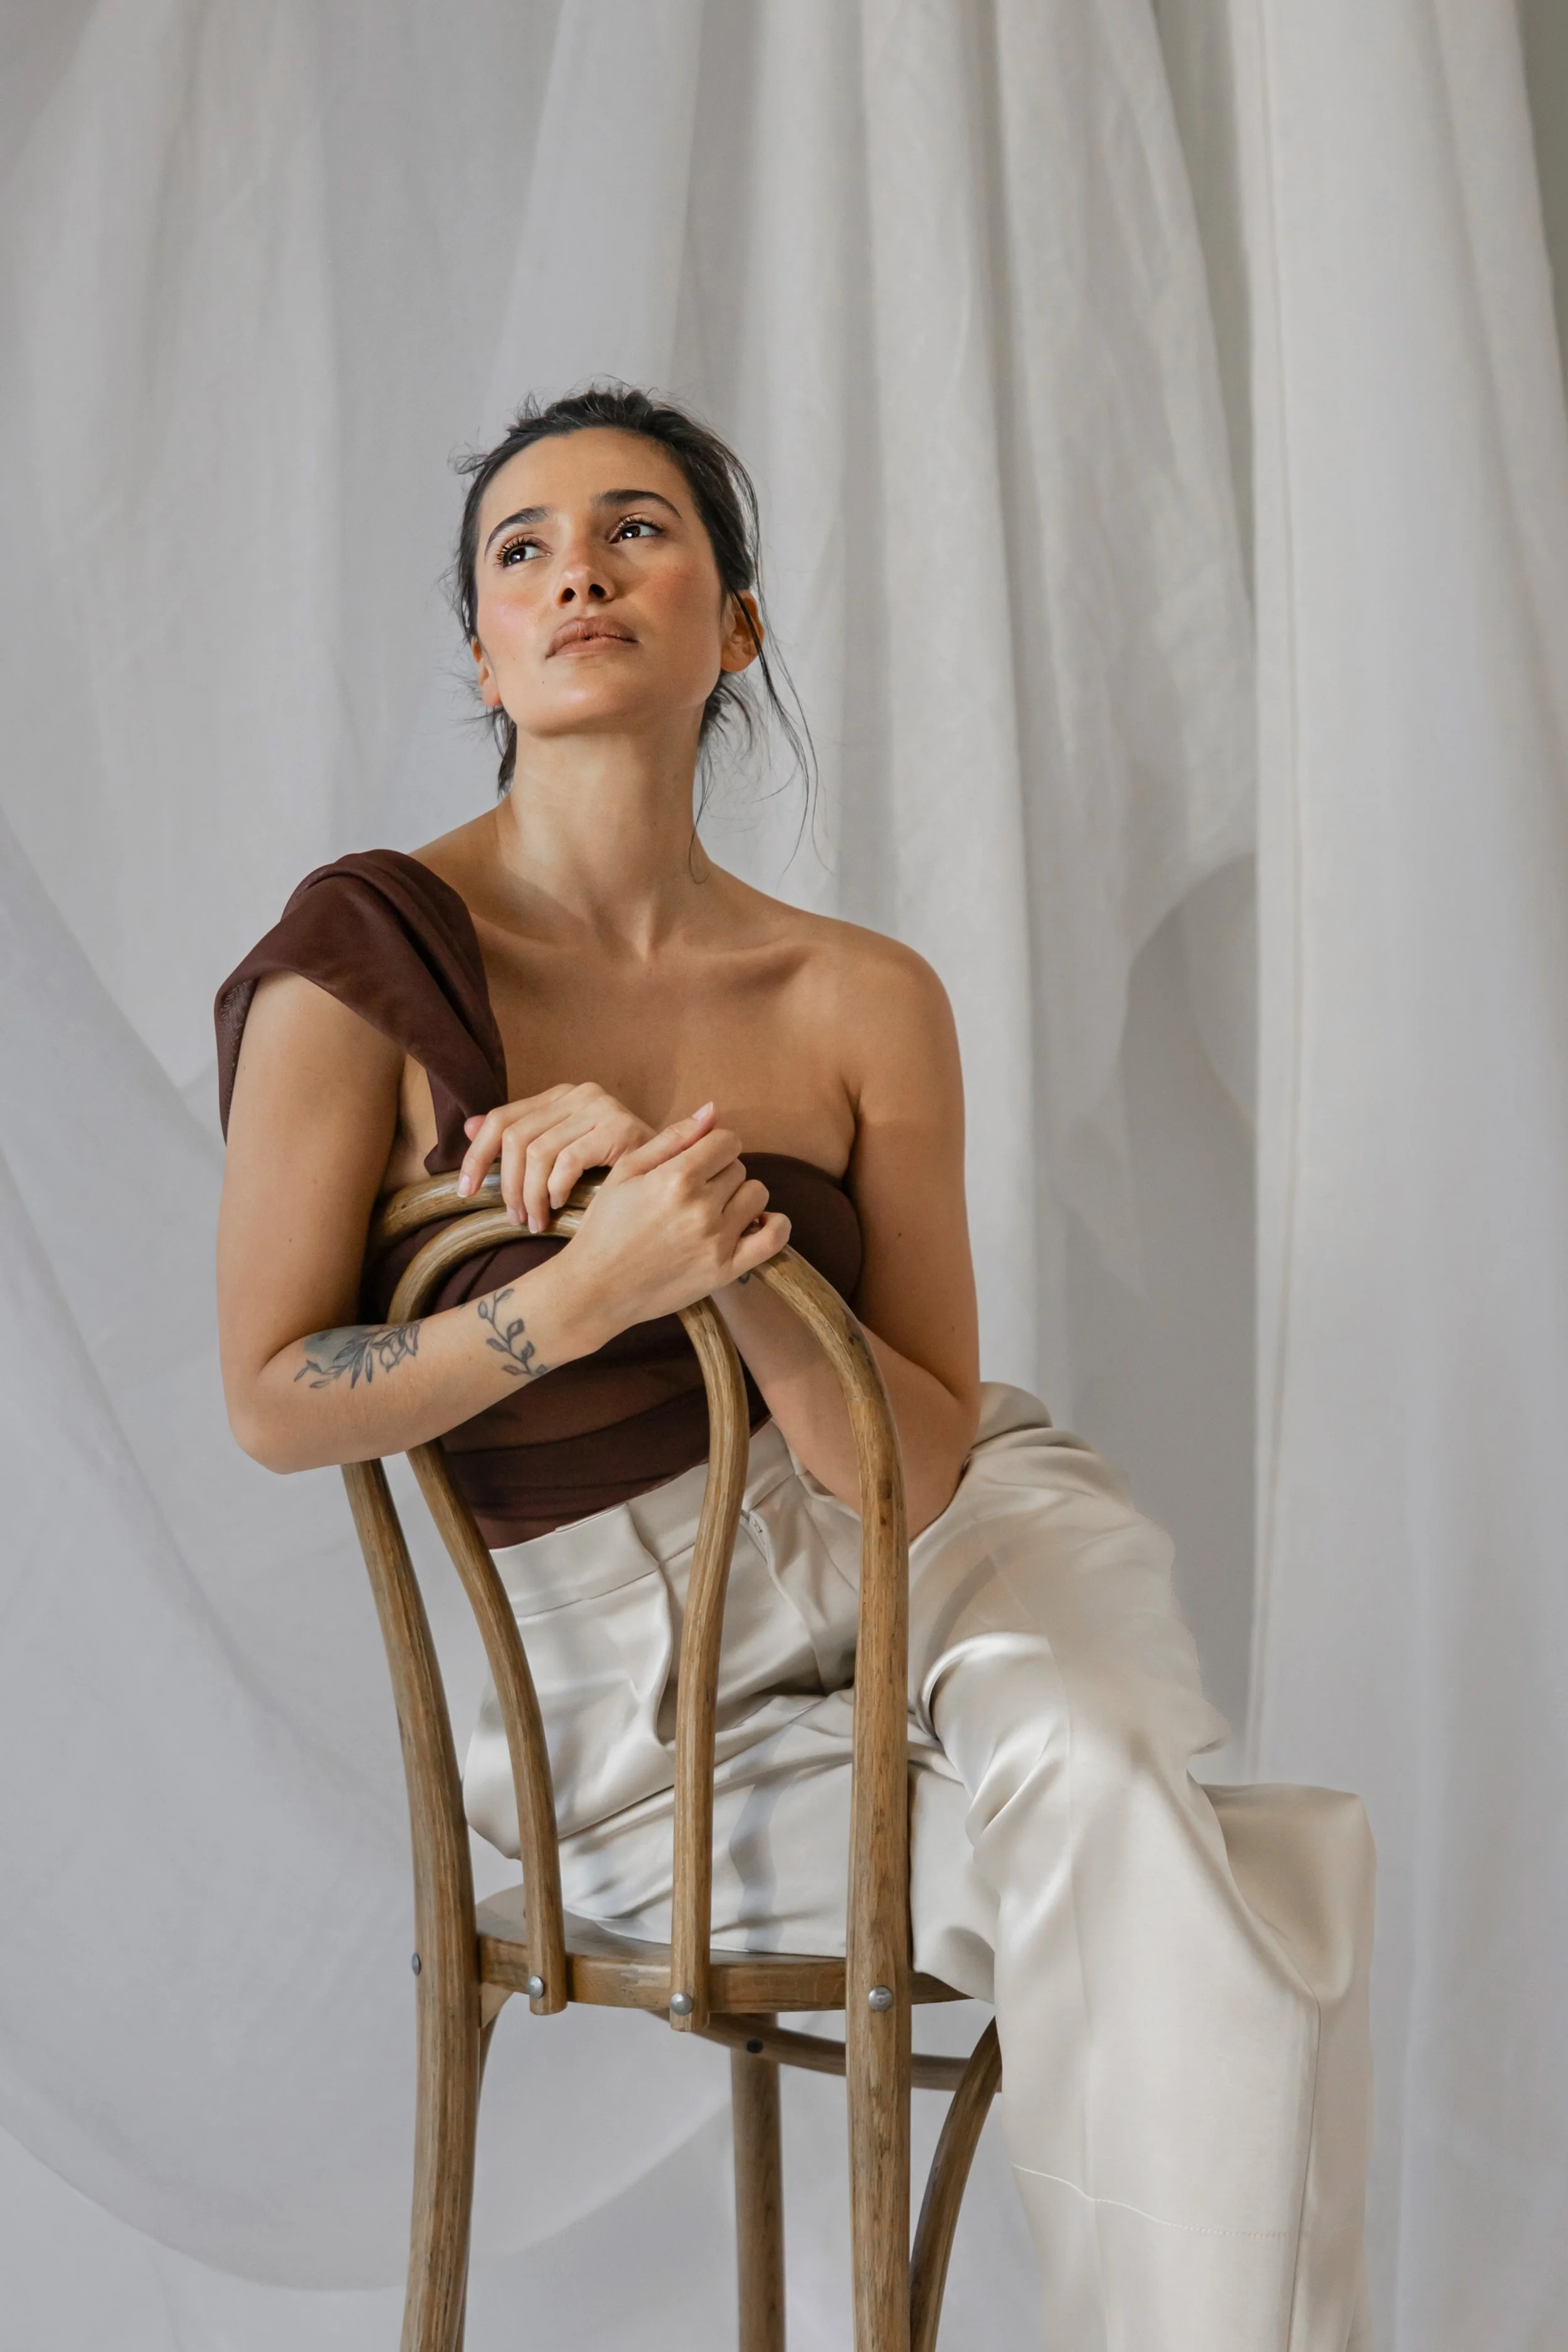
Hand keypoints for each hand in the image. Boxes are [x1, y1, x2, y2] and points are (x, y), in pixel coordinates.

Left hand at [458, 1083, 654, 1229]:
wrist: (674, 1174)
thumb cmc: (614, 1172)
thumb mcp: (561, 1154)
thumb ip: (519, 1139)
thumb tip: (467, 1127)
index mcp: (560, 1096)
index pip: (500, 1119)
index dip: (476, 1156)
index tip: (466, 1192)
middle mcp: (579, 1094)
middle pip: (515, 1137)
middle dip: (507, 1185)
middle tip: (515, 1218)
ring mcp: (601, 1107)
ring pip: (538, 1152)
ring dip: (531, 1195)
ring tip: (536, 1222)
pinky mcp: (620, 1128)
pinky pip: (568, 1161)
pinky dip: (557, 1189)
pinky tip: (560, 1206)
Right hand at [555, 1104, 790, 1339]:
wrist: (596, 1288)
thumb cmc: (605, 1227)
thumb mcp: (625, 1172)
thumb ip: (671, 1138)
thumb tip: (712, 1110)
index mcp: (676, 1178)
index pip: (726, 1141)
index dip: (713, 1147)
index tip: (698, 1162)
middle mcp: (702, 1207)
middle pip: (739, 1168)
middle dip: (720, 1174)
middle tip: (693, 1193)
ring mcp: (717, 1240)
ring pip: (757, 1195)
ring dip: (740, 1198)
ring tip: (714, 1211)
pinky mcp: (727, 1269)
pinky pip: (774, 1238)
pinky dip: (775, 1226)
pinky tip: (756, 1223)